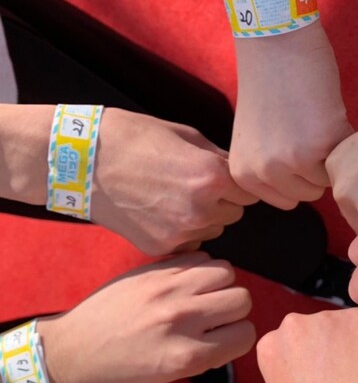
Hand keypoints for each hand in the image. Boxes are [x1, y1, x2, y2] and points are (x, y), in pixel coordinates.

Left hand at [38, 252, 255, 382]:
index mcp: (189, 355)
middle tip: (216, 314)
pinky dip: (201, 267)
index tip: (226, 336)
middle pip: (242, 298)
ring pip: (227, 271)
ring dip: (221, 283)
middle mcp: (183, 319)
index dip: (240, 335)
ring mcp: (168, 289)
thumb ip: (210, 351)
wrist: (77, 350)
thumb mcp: (174, 374)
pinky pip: (201, 256)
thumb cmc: (126, 369)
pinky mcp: (155, 269)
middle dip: (234, 308)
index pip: (246, 333)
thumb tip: (235, 329)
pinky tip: (186, 280)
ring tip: (203, 293)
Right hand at [91, 108, 256, 254]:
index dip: (238, 184)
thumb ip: (220, 157)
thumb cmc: (134, 138)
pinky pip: (188, 242)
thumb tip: (239, 171)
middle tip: (196, 186)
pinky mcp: (161, 247)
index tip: (225, 179)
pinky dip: (182, 231)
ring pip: (213, 230)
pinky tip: (160, 212)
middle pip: (234, 214)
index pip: (250, 192)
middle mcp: (202, 210)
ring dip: (204, 218)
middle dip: (223, 201)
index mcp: (214, 177)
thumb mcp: (186, 135)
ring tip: (174, 197)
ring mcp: (181, 233)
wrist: (82, 161)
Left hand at [230, 24, 352, 208]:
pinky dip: (344, 138)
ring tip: (313, 122)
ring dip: (329, 155)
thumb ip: (268, 171)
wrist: (275, 40)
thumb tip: (298, 194)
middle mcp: (263, 172)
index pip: (286, 200)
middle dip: (314, 167)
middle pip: (308, 194)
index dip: (296, 174)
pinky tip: (326, 113)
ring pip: (328, 181)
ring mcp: (291, 160)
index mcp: (244, 175)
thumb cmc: (267, 84)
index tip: (290, 143)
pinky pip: (345, 159)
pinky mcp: (320, 144)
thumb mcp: (254, 140)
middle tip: (304, 129)